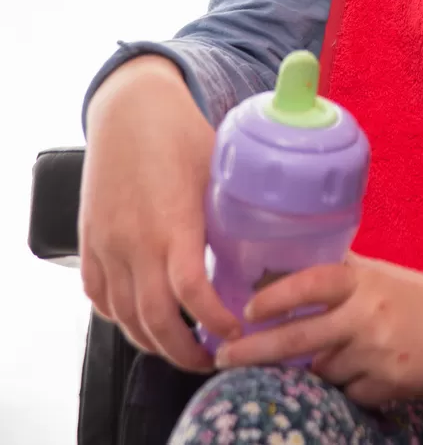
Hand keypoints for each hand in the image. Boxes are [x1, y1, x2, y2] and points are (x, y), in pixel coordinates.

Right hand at [79, 55, 241, 370]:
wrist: (129, 106)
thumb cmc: (179, 129)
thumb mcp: (220, 161)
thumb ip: (242, 199)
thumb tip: (290, 218)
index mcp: (173, 221)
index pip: (192, 292)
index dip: (215, 320)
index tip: (239, 329)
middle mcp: (135, 241)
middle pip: (155, 321)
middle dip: (186, 352)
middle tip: (214, 358)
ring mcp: (107, 245)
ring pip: (124, 318)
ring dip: (154, 342)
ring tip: (184, 347)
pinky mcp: (89, 242)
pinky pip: (99, 297)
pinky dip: (121, 319)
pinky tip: (144, 320)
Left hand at [215, 253, 422, 404]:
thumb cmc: (421, 296)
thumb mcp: (381, 275)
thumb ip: (340, 274)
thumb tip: (286, 268)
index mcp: (364, 281)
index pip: (309, 284)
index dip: (274, 298)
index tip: (245, 311)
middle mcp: (367, 315)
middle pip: (298, 339)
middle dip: (254, 350)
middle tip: (223, 357)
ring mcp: (377, 354)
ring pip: (321, 371)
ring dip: (313, 370)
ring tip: (322, 359)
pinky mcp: (388, 386)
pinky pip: (347, 394)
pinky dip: (346, 387)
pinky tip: (362, 374)